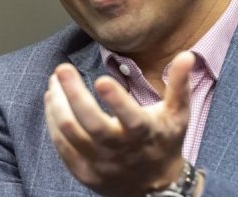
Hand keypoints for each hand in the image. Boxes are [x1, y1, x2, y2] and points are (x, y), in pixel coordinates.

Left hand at [44, 51, 195, 195]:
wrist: (153, 188)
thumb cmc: (164, 142)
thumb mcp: (178, 115)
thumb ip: (179, 84)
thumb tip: (186, 54)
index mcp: (144, 134)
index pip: (130, 118)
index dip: (116, 101)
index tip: (101, 80)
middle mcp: (119, 150)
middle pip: (91, 123)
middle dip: (73, 94)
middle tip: (62, 69)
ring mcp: (99, 162)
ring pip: (70, 132)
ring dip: (58, 104)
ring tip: (54, 81)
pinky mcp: (83, 170)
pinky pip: (61, 144)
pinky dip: (52, 120)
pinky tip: (52, 100)